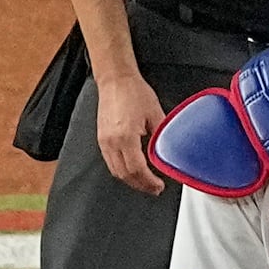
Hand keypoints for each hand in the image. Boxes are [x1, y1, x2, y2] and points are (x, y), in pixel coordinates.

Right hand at [90, 61, 165, 196]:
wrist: (116, 79)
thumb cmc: (133, 92)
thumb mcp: (155, 114)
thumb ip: (161, 137)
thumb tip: (167, 153)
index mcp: (126, 137)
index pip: (137, 170)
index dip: (149, 182)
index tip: (158, 186)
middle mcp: (112, 142)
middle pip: (125, 175)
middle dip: (141, 185)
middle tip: (154, 188)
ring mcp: (104, 141)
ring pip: (116, 171)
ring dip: (130, 180)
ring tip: (144, 182)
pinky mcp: (101, 139)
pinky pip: (110, 162)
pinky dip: (122, 170)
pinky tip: (132, 169)